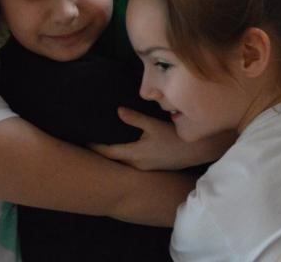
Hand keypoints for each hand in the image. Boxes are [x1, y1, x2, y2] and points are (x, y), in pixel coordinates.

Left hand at [91, 107, 233, 170]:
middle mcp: (136, 165)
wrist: (197, 150)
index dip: (95, 147)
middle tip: (89, 141)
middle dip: (101, 152)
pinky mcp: (151, 167)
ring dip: (113, 155)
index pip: (108, 153)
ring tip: (103, 143)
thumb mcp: (154, 124)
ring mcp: (144, 168)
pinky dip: (124, 156)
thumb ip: (135, 118)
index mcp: (134, 155)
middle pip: (113, 160)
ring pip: (123, 162)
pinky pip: (132, 162)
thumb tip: (118, 111)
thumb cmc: (175, 137)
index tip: (83, 141)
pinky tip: (124, 147)